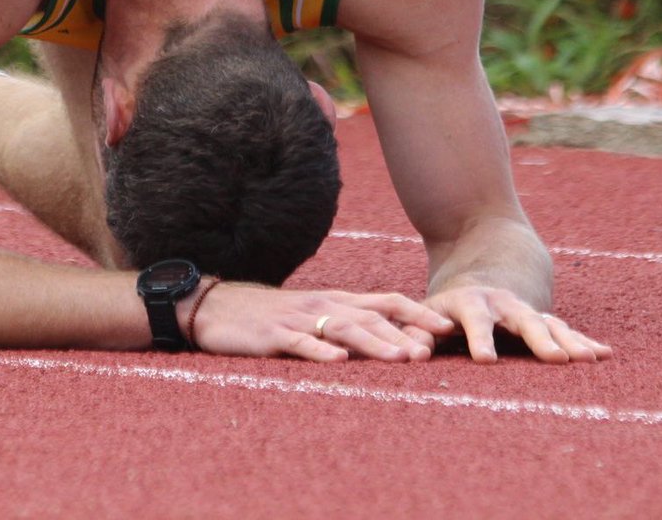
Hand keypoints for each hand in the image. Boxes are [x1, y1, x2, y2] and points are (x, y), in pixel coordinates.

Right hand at [184, 285, 456, 361]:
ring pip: (342, 328)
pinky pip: (300, 343)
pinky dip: (321, 352)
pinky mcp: (273, 335)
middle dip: (402, 332)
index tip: (447, 328)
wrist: (215, 306)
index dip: (415, 312)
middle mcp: (321, 304)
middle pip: (370, 315)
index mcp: (333, 300)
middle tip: (431, 351)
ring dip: (374, 343)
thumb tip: (389, 342)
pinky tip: (338, 362)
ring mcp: (297, 318)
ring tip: (400, 358)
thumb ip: (345, 326)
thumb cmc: (268, 316)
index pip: (383, 301)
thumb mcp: (310, 316)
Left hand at [425, 286, 613, 363]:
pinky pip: (567, 332)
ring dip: (569, 341)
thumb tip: (412, 354)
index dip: (480, 339)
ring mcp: (526, 311)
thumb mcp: (427, 314)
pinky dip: (584, 342)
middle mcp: (502, 304)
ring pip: (550, 324)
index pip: (475, 320)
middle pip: (522, 320)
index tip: (486, 360)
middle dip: (538, 339)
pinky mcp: (544, 322)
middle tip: (555, 360)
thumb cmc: (444, 310)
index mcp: (470, 303)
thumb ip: (418, 332)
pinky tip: (604, 354)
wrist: (478, 269)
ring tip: (588, 359)